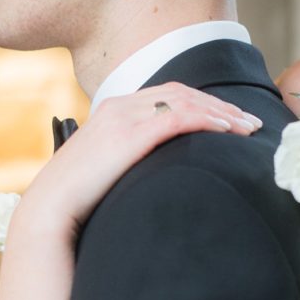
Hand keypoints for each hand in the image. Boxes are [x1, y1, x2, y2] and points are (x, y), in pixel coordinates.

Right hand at [14, 83, 261, 244]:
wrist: (50, 207)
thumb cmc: (75, 198)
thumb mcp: (104, 168)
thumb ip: (127, 158)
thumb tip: (153, 172)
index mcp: (112, 110)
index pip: (166, 94)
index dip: (203, 103)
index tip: (229, 119)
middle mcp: (119, 106)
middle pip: (181, 92)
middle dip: (220, 105)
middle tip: (250, 121)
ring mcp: (124, 118)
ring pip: (184, 101)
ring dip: (221, 112)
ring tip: (247, 127)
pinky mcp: (130, 135)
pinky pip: (177, 118)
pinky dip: (206, 120)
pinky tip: (226, 131)